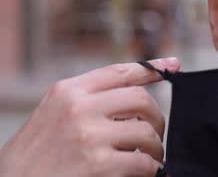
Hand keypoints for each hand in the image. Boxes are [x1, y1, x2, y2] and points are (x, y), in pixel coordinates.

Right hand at [0, 57, 178, 176]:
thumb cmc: (31, 159)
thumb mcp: (50, 116)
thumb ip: (85, 102)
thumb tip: (131, 99)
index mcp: (67, 91)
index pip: (120, 71)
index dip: (152, 68)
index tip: (173, 65)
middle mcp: (79, 107)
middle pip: (141, 100)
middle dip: (156, 117)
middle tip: (155, 134)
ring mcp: (90, 135)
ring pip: (147, 131)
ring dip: (155, 148)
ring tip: (150, 158)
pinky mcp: (99, 164)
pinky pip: (144, 162)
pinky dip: (151, 169)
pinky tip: (145, 173)